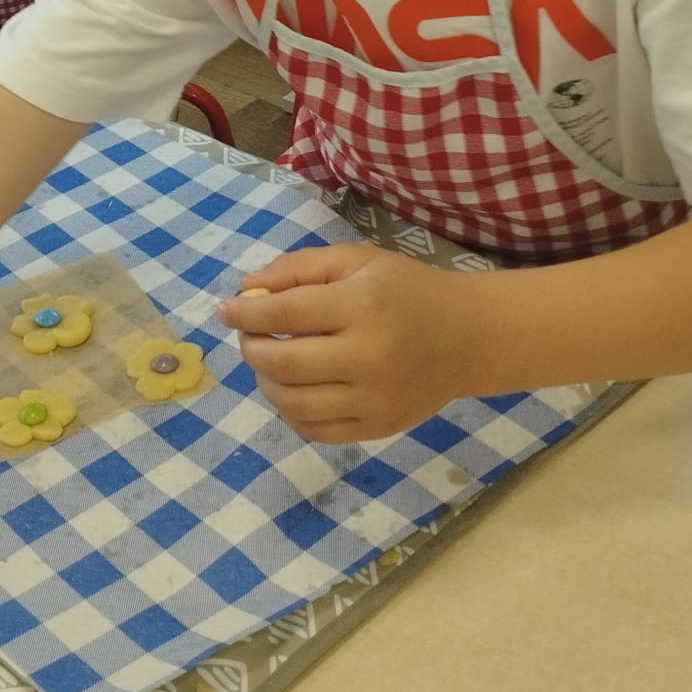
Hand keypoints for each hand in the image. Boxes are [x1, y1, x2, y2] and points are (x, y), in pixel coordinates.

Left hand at [216, 242, 473, 441]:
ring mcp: (374, 399)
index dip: (245, 312)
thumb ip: (299, 269)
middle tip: (248, 335)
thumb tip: (246, 288)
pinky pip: (316, 430)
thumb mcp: (356, 260)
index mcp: (363, 305)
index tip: (224, 308)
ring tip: (268, 361)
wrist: (467, 337)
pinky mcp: (378, 427)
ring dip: (265, 382)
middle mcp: (368, 357)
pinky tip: (292, 388)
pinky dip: (291, 411)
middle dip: (251, 348)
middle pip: (283, 364)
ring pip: (293, 404)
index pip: (286, 314)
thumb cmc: (406, 289)